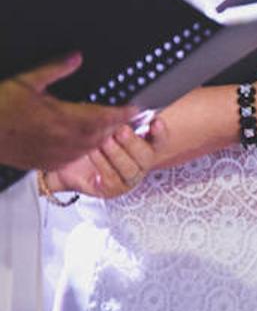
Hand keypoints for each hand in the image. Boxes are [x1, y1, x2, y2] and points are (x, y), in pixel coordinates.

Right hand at [0, 54, 136, 169]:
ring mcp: (53, 154)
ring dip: (101, 138)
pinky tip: (83, 143)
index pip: (103, 117)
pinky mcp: (43, 163)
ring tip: (108, 128)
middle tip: (124, 116)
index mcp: (62, 118)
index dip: (122, 113)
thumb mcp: (27, 82)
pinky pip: (72, 159)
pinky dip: (83, 150)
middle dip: (114, 125)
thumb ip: (56, 69)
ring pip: (88, 148)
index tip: (135, 108)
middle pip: (100, 134)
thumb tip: (76, 57)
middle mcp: (62, 139)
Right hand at [45, 119, 164, 198]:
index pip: (112, 181)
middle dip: (117, 153)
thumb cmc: (79, 161)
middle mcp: (131, 176)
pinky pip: (161, 141)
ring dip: (133, 142)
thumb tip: (41, 188)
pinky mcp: (153, 144)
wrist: (95, 143)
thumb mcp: (64, 173)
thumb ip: (56, 182)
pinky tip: (154, 122)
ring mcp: (144, 161)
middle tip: (105, 138)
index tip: (91, 149)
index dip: (103, 165)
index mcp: (112, 187)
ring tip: (120, 130)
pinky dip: (159, 132)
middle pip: (131, 169)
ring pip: (145, 156)